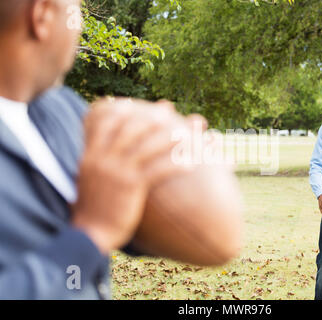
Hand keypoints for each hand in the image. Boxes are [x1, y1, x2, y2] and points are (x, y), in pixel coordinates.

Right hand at [72, 98, 190, 254]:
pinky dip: (176, 164)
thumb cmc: (93, 206)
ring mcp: (117, 172)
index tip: (136, 103)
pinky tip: (192, 164)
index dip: (124, 109)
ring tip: (187, 132)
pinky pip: (157, 171)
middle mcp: (103, 158)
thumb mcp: (88, 177)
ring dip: (170, 137)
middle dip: (152, 116)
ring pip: (148, 146)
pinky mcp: (131, 187)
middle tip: (169, 109)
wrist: (89, 233)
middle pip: (132, 128)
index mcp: (91, 154)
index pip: (105, 121)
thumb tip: (109, 146)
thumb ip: (97, 158)